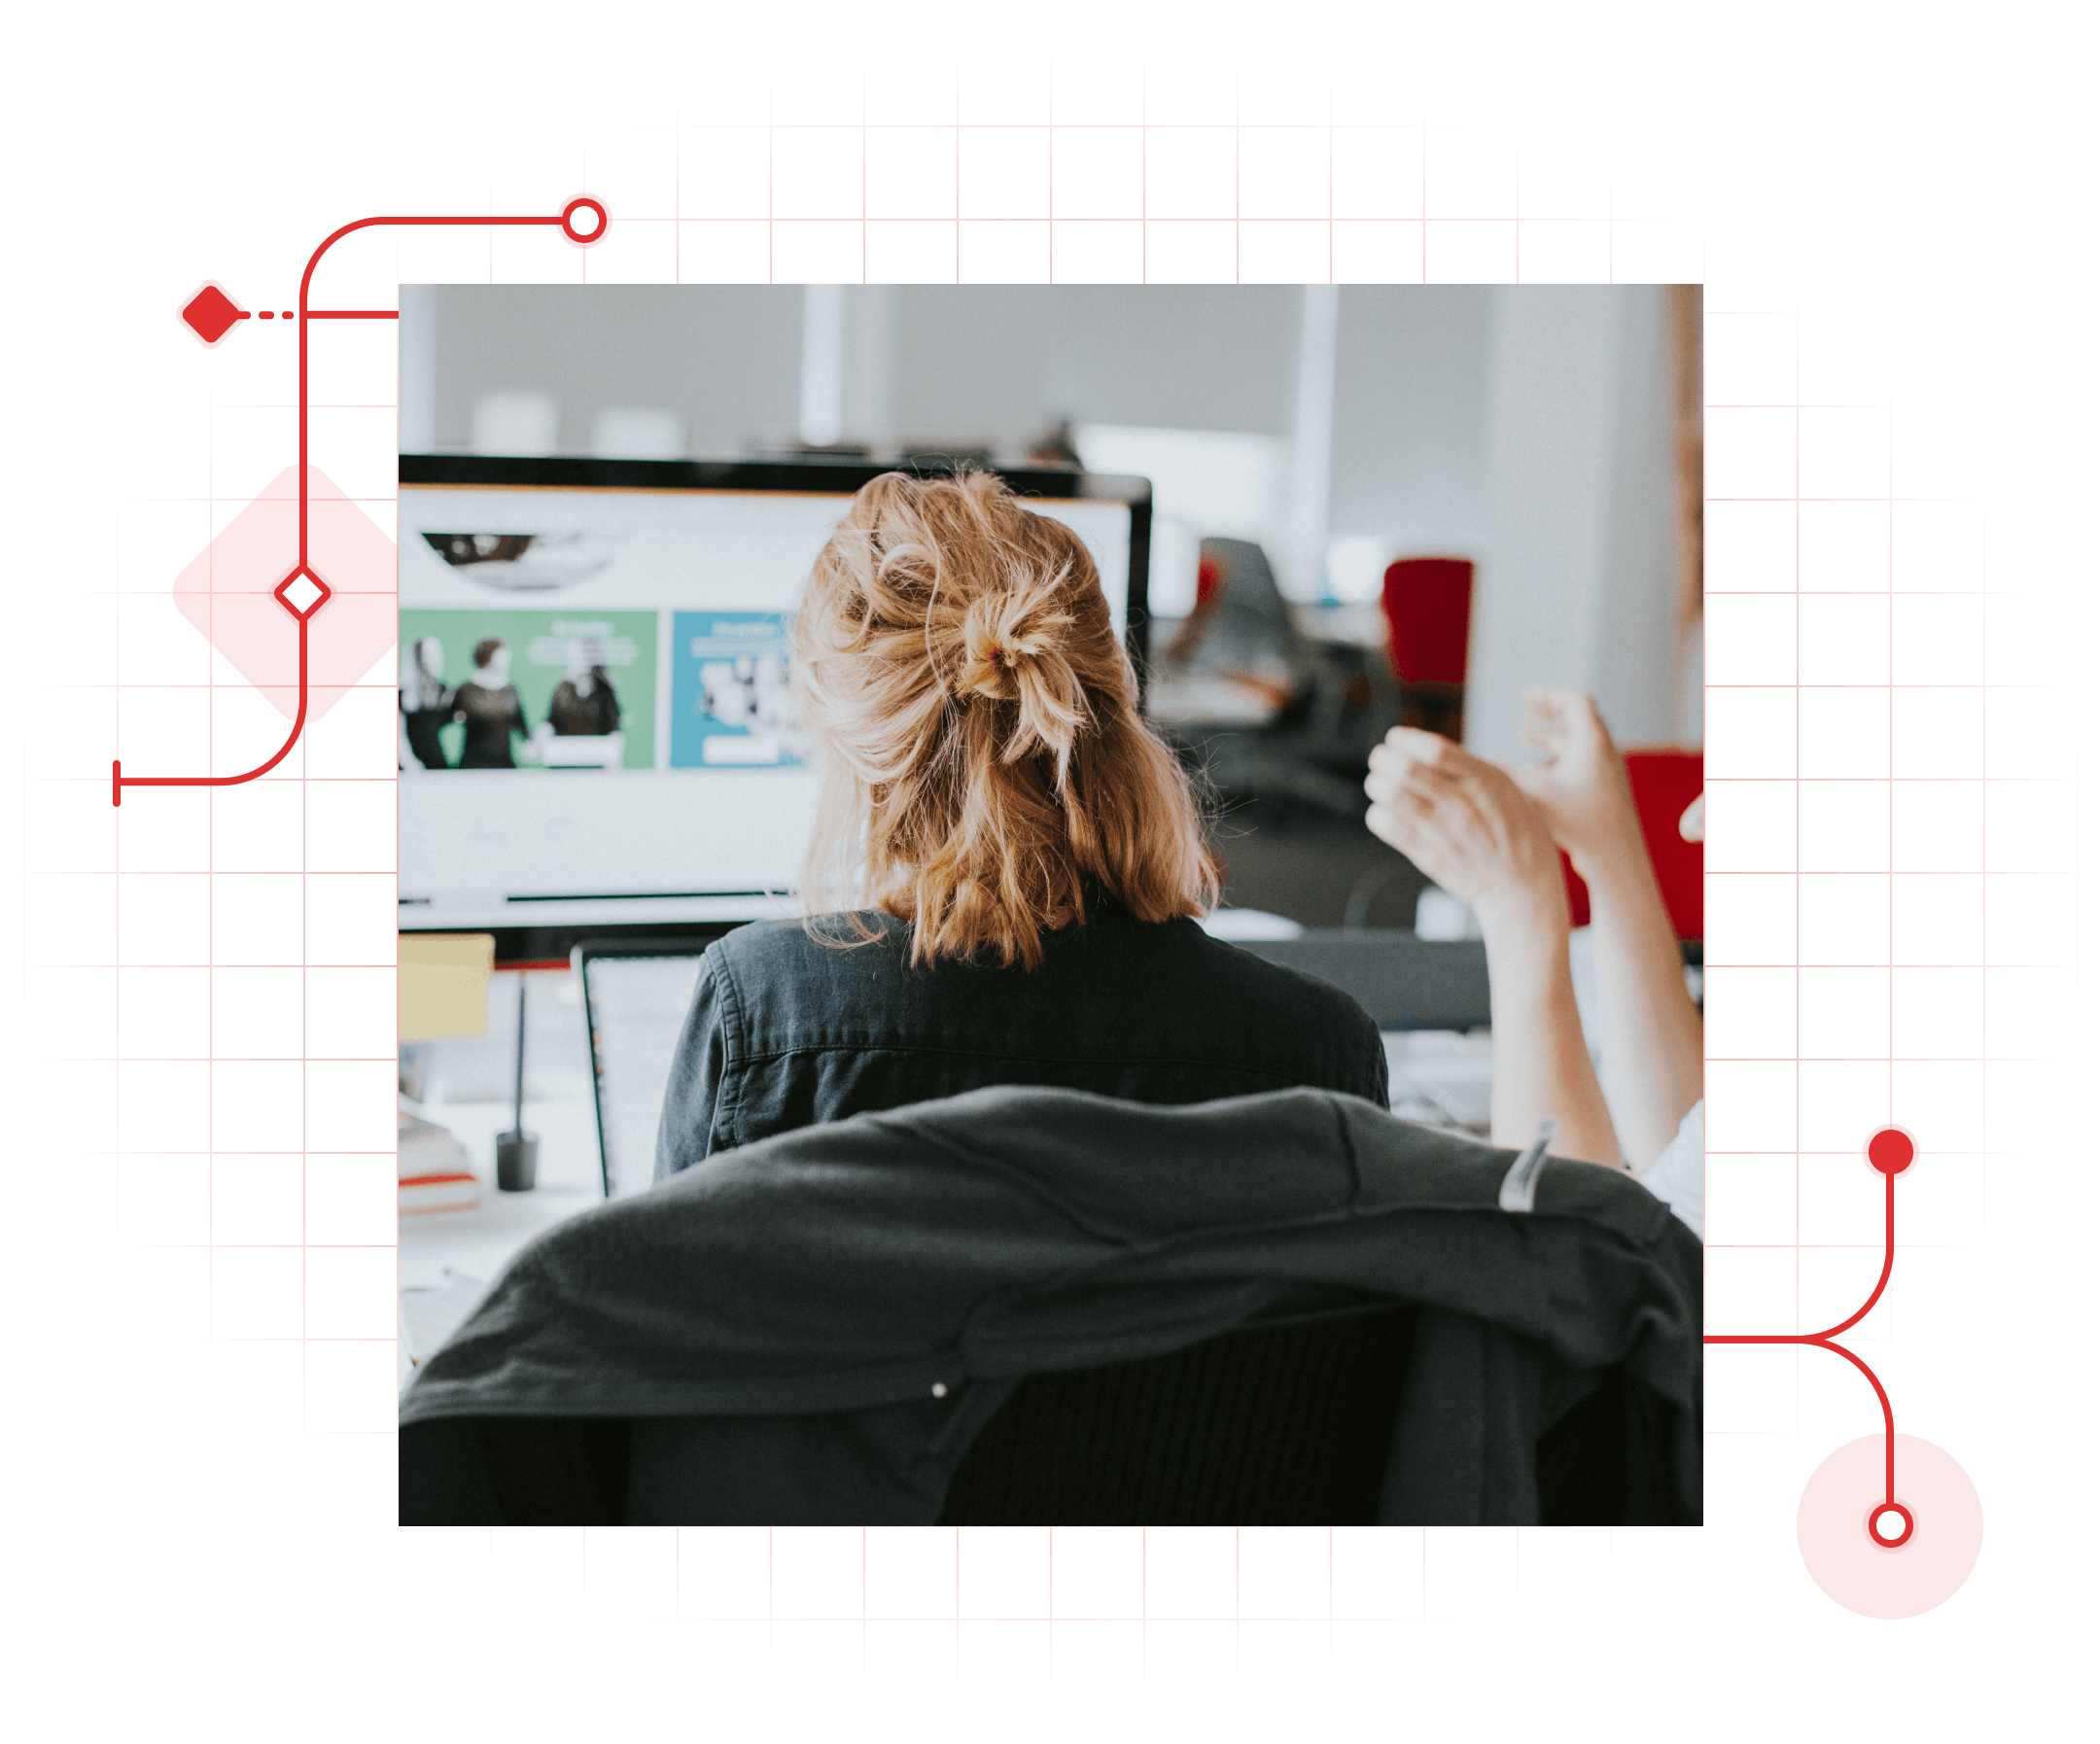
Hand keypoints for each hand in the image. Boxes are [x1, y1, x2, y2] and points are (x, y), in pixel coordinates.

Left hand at [1364, 728, 1567, 933]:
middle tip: (1380, 759)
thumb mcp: (1509, 790)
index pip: (1435, 750)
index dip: (1405, 739)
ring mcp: (1445, 832)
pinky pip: (1388, 827)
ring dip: (1376, 784)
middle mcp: (1464, 804)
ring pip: (1392, 796)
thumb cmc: (1519, 834)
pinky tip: (1384, 811)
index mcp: (1487, 781)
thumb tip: (1426, 747)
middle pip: (1407, 770)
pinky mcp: (1429, 857)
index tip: (1395, 738)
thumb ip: (1472, 768)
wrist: (1524, 889)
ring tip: (1378, 783)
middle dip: (1383, 759)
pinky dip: (1378, 814)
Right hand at [1507, 688, 1643, 877]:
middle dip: (1547, 713)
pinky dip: (1556, 759)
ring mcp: (1606, 773)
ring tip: (1523, 735)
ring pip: (1577, 743)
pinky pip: (1580, 763)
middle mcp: (1604, 753)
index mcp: (1591, 742)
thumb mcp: (1532, 792)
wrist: (1615, 858)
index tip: (1524, 698)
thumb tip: (1466, 761)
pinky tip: (1534, 773)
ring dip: (1549, 737)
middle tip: (1525, 708)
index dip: (1547, 696)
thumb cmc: (1578, 824)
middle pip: (1578, 718)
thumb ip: (1501, 773)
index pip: (1575, 700)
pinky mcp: (1604, 792)